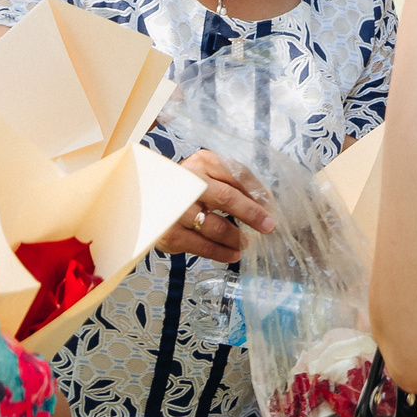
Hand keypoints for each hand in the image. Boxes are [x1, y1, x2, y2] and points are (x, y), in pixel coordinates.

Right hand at [154, 149, 274, 262]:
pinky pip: (202, 246)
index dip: (257, 192)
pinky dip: (221, 253)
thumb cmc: (188, 187)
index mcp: (204, 162)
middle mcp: (188, 181)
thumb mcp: (209, 175)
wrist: (147, 199)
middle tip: (268, 227)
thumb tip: (265, 204)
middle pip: (227, 198)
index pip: (237, 174)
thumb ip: (235, 184)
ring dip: (237, 237)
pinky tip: (233, 254)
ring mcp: (177, 208)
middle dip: (252, 215)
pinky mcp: (170, 233)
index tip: (270, 208)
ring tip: (246, 243)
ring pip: (216, 226)